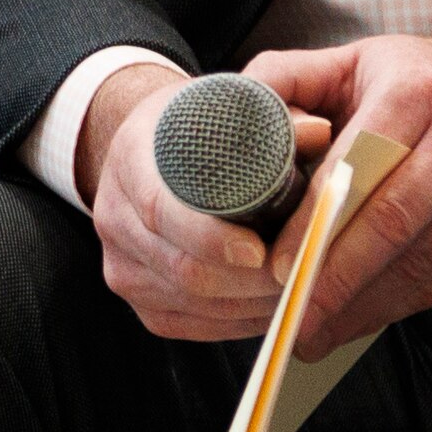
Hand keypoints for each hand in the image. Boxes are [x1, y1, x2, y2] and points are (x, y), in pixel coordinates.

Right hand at [81, 61, 327, 343]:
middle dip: (248, 281)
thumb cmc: (196, 128)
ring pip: (190, 302)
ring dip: (249, 304)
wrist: (149, 152)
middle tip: (301, 274)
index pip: (160, 209)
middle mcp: (113, 216)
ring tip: (298, 288)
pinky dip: (236, 322)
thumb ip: (271, 118)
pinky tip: (271, 305)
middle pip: (181, 267)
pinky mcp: (137, 299)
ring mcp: (120, 263)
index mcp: (130, 159)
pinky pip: (189, 324)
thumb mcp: (224, 106)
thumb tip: (318, 132)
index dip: (210, 236)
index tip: (259, 250)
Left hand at [251, 25, 431, 357]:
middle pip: (393, 225)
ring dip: (363, 305)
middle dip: (335, 280)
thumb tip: (236, 112)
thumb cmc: (425, 79)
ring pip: (421, 263)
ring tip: (314, 331)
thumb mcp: (356, 58)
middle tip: (289, 320)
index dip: (315, 225)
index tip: (278, 267)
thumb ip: (288, 77)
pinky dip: (398, 305)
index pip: (358, 167)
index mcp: (418, 90)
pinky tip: (360, 317)